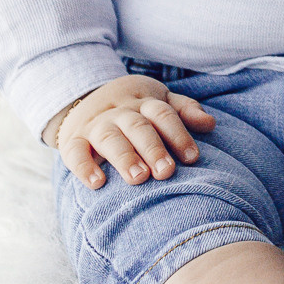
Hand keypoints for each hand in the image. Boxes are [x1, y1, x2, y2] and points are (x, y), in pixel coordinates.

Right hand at [53, 74, 215, 189]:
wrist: (84, 99)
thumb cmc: (134, 107)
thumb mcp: (159, 99)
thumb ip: (184, 110)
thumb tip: (210, 123)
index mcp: (143, 103)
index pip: (163, 115)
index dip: (178, 134)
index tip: (192, 158)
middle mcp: (119, 113)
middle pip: (138, 127)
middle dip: (153, 148)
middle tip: (166, 171)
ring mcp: (95, 126)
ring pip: (109, 138)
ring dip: (124, 157)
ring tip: (138, 177)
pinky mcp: (73, 141)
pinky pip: (75, 152)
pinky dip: (83, 167)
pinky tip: (97, 183)